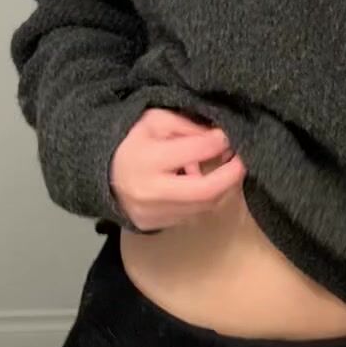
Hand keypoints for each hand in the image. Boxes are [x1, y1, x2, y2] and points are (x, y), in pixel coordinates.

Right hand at [110, 109, 247, 231]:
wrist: (103, 174)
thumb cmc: (131, 142)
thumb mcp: (154, 121)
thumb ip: (187, 126)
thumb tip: (220, 137)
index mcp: (147, 160)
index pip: (194, 151)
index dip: (218, 143)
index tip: (229, 137)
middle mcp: (150, 192)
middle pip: (205, 191)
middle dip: (231, 175)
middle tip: (242, 161)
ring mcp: (153, 214)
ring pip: (202, 206)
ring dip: (218, 188)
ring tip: (221, 170)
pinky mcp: (155, 226)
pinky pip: (191, 214)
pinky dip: (201, 200)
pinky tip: (198, 184)